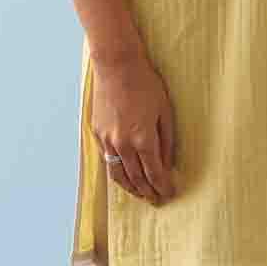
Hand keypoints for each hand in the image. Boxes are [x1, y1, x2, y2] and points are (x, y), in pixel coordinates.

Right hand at [90, 52, 176, 206]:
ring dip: (130, 188)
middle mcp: (122, 144)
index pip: (154, 173)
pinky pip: (107, 159)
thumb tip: (167, 164)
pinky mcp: (97, 132)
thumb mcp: (164, 111)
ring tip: (140, 193)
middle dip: (148, 192)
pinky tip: (124, 173)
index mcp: (142, 139)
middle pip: (136, 179)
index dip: (163, 187)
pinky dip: (117, 171)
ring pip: (117, 174)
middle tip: (156, 200)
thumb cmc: (145, 84)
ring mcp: (106, 140)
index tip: (169, 193)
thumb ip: (166, 141)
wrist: (116, 65)